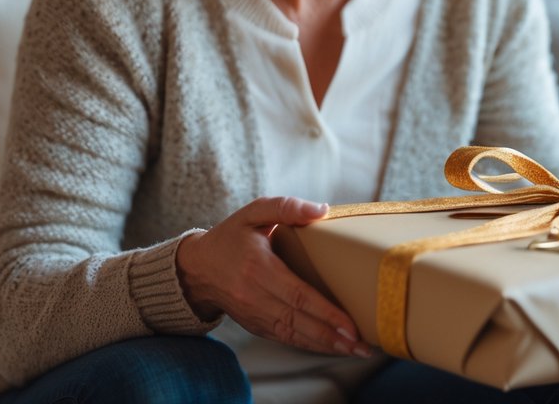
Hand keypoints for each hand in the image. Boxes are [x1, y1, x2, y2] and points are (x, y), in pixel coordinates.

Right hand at [176, 196, 370, 357]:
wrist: (196, 268)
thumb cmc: (230, 236)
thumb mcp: (254, 213)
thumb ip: (286, 207)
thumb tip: (322, 209)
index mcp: (258, 267)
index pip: (298, 295)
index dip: (325, 312)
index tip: (350, 323)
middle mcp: (254, 296)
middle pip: (299, 321)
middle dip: (333, 336)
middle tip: (362, 345)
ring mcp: (253, 314)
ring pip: (293, 335)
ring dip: (325, 345)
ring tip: (354, 350)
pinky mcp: (255, 324)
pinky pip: (285, 338)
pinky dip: (309, 345)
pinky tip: (331, 347)